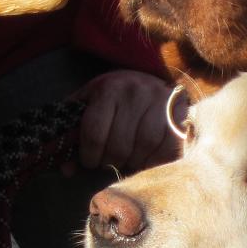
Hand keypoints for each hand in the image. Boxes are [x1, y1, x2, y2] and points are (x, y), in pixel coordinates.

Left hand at [66, 70, 187, 175]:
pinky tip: (147, 159)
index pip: (94, 134)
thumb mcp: (90, 104)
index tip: (90, 161)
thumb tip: (66, 170)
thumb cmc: (116, 97)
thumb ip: (74, 133)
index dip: (89, 156)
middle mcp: (135, 92)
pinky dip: (155, 160)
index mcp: (109, 89)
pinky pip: (167, 148)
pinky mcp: (180, 112)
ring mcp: (160, 102)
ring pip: (143, 147)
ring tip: (128, 160)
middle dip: (110, 161)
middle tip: (110, 162)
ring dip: (133, 162)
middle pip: (119, 146)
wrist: (153, 77)